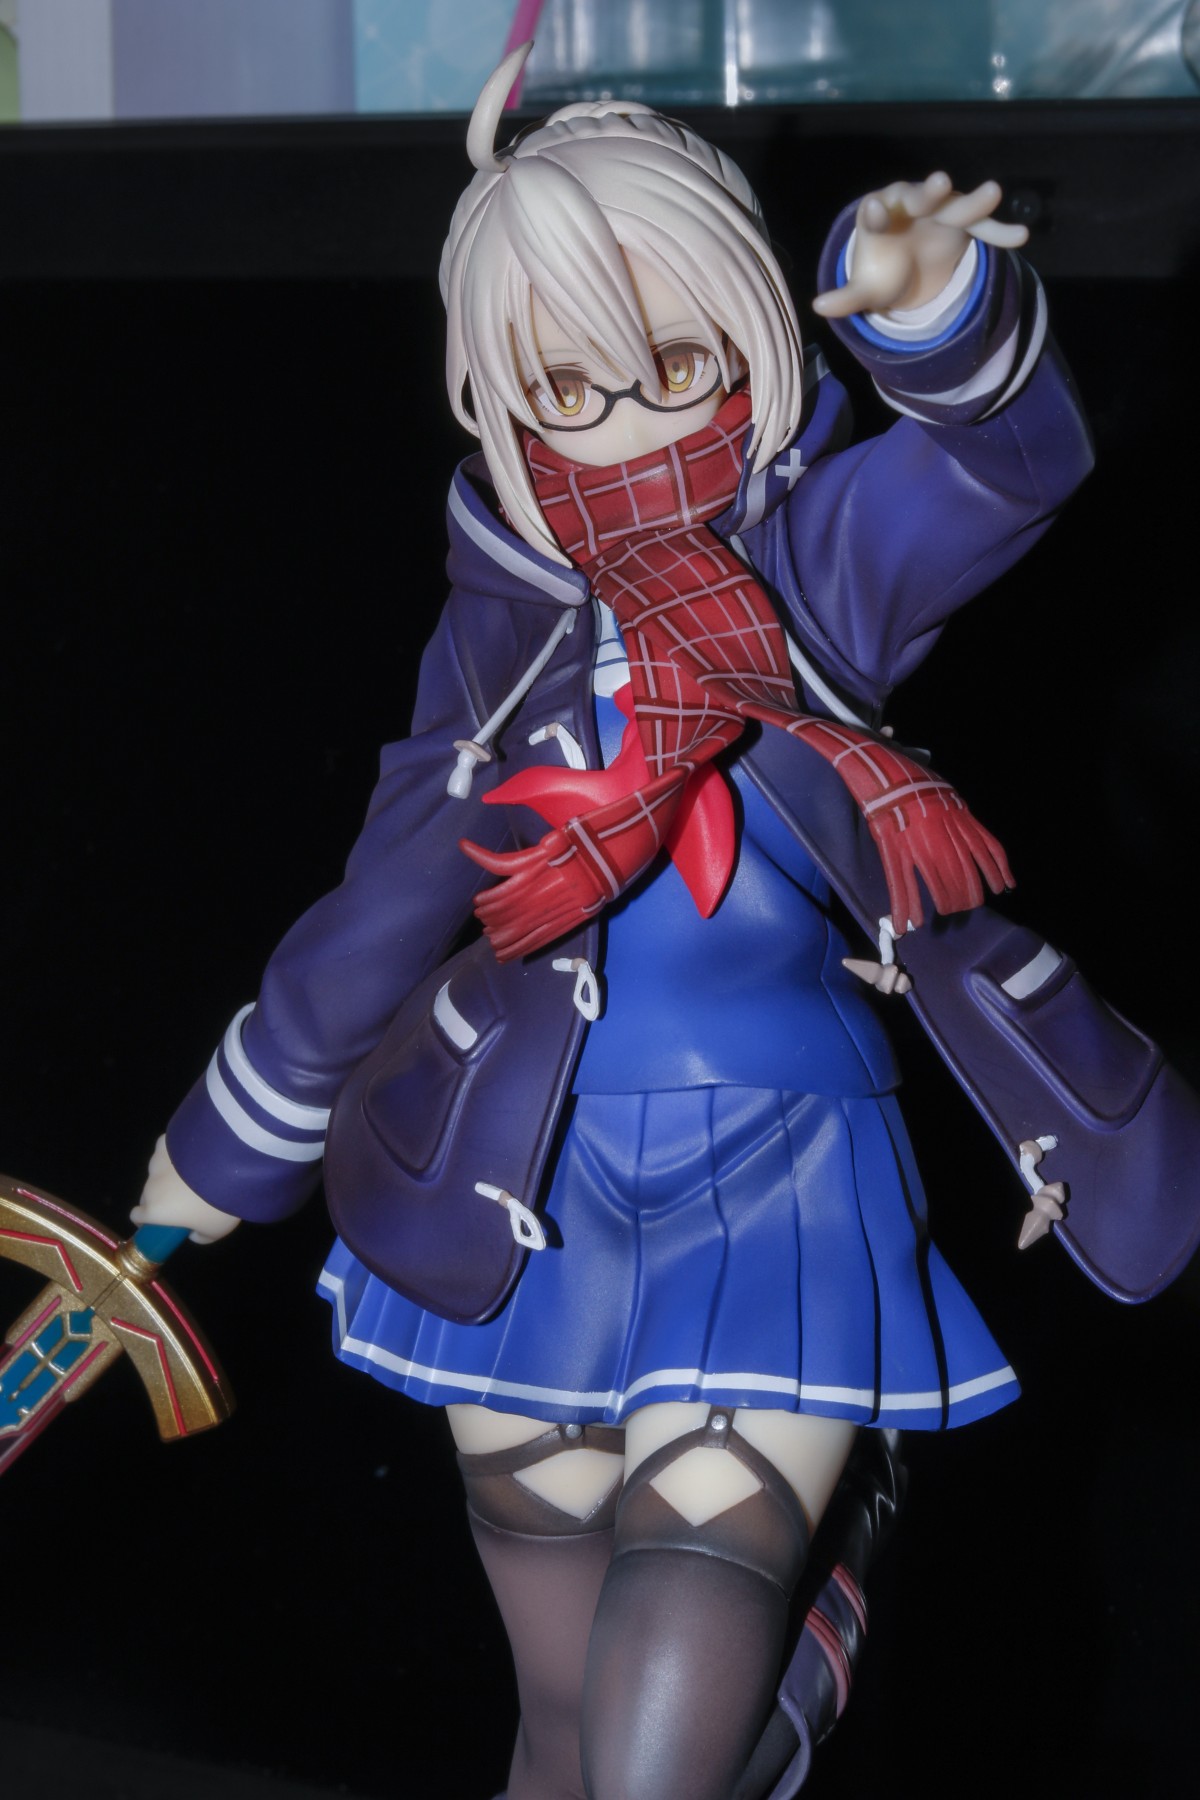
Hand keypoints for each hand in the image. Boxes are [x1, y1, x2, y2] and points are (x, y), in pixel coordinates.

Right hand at [130, 1136, 240, 1244]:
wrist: (230, 1164)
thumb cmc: (220, 1205)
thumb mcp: (215, 1232)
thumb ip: (200, 1238)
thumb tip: (192, 1234)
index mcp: (154, 1210)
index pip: (137, 1215)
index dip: (146, 1219)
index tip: (160, 1219)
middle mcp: (151, 1185)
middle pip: (148, 1193)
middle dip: (161, 1196)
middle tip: (186, 1197)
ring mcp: (157, 1161)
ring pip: (157, 1171)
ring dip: (169, 1174)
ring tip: (194, 1173)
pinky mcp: (167, 1140)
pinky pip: (167, 1150)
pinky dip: (175, 1153)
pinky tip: (192, 1154)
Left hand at [460, 829, 608, 962]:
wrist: (609, 859)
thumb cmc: (576, 846)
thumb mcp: (544, 844)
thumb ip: (512, 858)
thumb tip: (465, 846)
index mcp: (531, 875)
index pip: (498, 896)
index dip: (485, 903)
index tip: (478, 904)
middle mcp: (539, 897)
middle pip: (506, 917)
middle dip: (491, 923)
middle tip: (484, 926)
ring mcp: (553, 913)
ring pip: (520, 933)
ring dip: (503, 941)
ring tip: (493, 945)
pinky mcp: (566, 923)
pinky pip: (538, 941)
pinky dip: (522, 949)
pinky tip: (511, 955)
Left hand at [813, 172, 1027, 318]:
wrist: (908, 261)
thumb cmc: (882, 269)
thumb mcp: (865, 288)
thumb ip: (847, 297)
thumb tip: (819, 306)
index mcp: (878, 216)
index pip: (874, 214)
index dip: (875, 214)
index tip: (876, 211)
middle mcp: (909, 205)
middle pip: (917, 197)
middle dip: (927, 191)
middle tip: (938, 183)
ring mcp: (939, 211)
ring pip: (956, 204)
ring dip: (974, 199)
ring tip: (994, 193)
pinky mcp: (963, 223)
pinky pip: (983, 227)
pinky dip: (1000, 231)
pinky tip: (1021, 238)